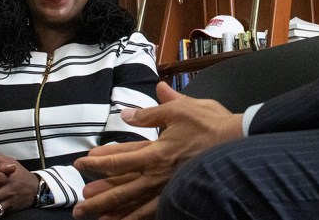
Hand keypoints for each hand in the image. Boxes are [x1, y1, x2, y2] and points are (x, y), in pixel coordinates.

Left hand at [72, 82, 244, 219]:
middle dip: (99, 198)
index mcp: (156, 151)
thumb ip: (153, 111)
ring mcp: (170, 188)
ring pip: (136, 205)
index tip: (81, 164)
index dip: (99, 162)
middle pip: (122, 189)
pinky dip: (139, 218)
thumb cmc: (211, 125)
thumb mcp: (180, 110)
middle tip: (79, 207)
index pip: (121, 158)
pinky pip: (155, 211)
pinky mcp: (181, 194)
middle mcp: (159, 174)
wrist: (239, 143)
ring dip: (114, 213)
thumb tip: (128, 112)